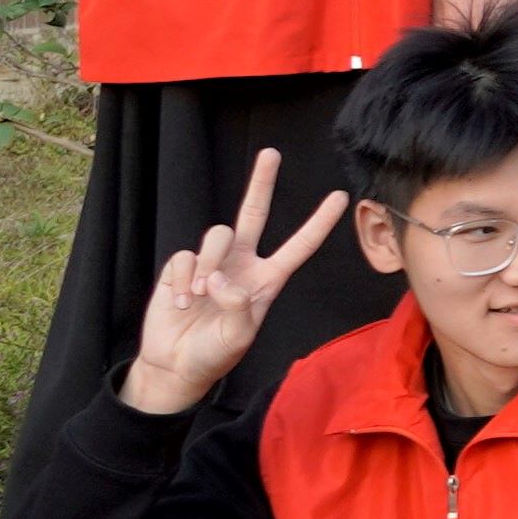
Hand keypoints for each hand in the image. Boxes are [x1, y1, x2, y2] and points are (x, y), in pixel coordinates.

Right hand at [120, 146, 351, 415]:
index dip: (319, 222)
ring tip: (200, 298)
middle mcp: (242, 264)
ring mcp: (211, 263)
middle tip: (271, 153)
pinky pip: (185, 257)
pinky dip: (184, 280)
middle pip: (253, 214)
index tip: (341, 196)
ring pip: (217, 235)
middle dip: (262, 183)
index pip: (299, 246)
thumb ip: (237, 307)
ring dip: (210, 264)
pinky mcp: (182, 267)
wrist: (175, 365)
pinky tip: (181, 303)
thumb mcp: (237, 337)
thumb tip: (220, 279)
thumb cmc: (214, 353)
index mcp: (267, 279)